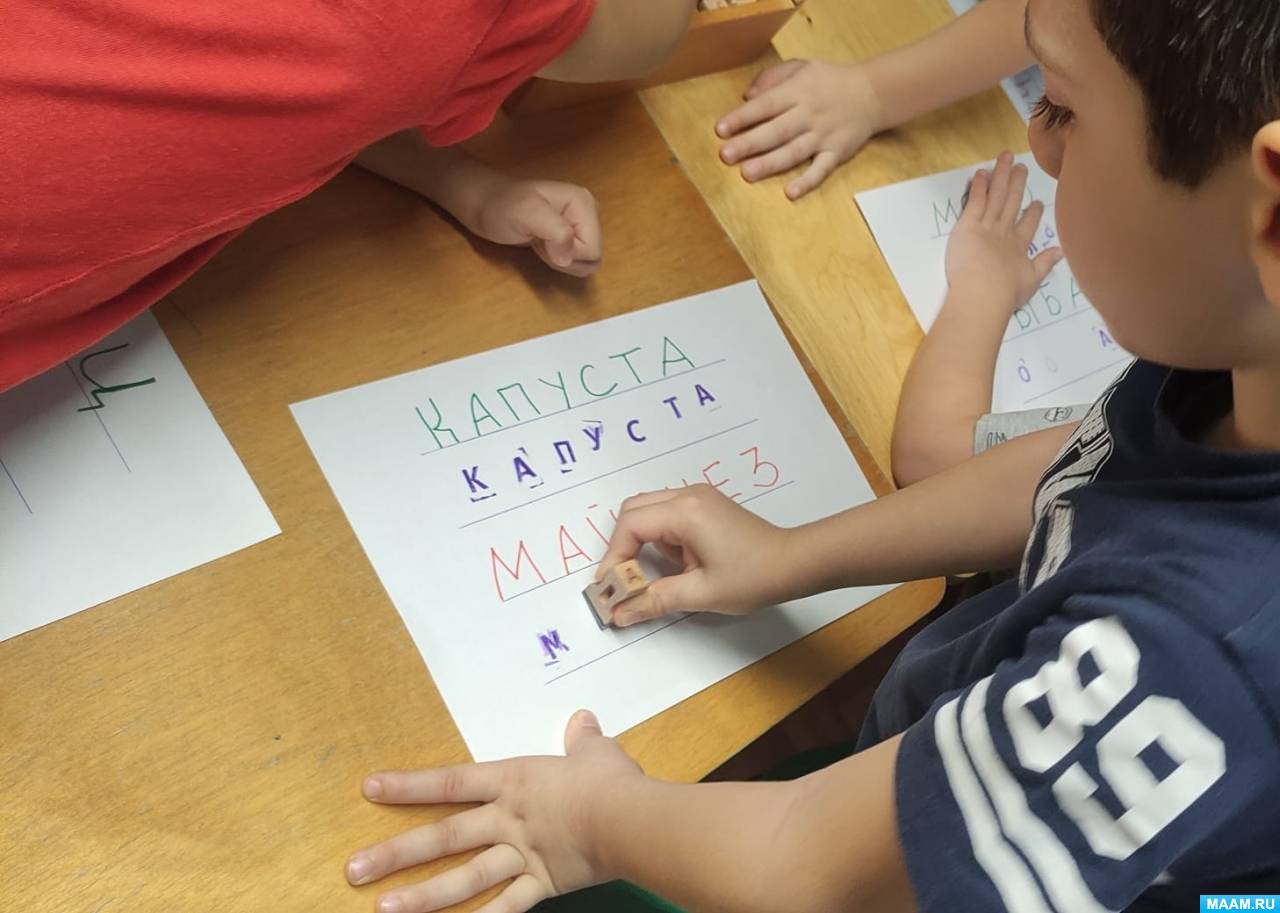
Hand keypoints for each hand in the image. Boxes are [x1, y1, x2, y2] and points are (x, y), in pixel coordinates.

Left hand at [345, 711, 640, 912]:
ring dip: (424, 896)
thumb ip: (582, 739)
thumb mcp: (595, 752)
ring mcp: (521, 855)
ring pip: (464, 878)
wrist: (629, 818)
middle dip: (396, 853)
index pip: (451, 782)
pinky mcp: (542, 884)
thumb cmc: (609, 780)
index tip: (370, 789)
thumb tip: (582, 721)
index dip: (409, 786)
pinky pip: (507, 908)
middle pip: (444, 836)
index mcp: (513, 781)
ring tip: (385, 910)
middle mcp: (508, 819)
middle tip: (354, 869)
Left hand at [469, 179, 601, 277]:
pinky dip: (557, 260)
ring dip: (560, 261)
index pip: (592, 250)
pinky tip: (542, 245)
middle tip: (540, 241)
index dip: (566, 253)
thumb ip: (556, 232)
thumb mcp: (526, 213)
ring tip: (540, 242)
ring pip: (585, 263)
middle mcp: (587, 212)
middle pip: (592, 258)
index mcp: (584, 203)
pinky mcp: (570, 235)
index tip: (542, 238)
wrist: (481, 204)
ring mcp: (579, 224)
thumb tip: (568, 257)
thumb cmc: (499, 206)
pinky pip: (575, 261)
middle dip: (564, 259)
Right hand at [595, 484, 793, 626]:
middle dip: (622, 545)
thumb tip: (619, 614)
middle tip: (623, 580)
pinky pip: (668, 514)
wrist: (795, 563)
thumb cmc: (752, 577)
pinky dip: (660, 537)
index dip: (613, 556)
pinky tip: (677, 563)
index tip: (610, 587)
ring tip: (652, 575)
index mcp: (685, 511)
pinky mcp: (706, 505)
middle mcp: (688, 495)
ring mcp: (698, 497)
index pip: (630, 525)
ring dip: (642, 541)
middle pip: (634, 510)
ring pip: (649, 511)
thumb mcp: (701, 593)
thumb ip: (655, 600)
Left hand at [715, 60, 881, 199]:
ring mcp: (823, 135)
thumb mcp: (801, 67)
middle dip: (750, 143)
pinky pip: (821, 169)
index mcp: (797, 92)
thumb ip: (772, 78)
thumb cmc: (828, 81)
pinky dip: (807, 181)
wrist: (872, 93)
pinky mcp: (837, 152)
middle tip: (725, 155)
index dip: (742, 117)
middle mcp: (809, 114)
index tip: (720, 129)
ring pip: (794, 152)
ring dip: (770, 164)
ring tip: (747, 174)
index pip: (765, 105)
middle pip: (776, 131)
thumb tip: (747, 96)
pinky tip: (790, 193)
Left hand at [945, 152, 1064, 312]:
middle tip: (1021, 167)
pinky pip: (975, 201)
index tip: (1037, 203)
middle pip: (1013, 202)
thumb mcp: (1032, 280)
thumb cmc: (1005, 293)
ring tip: (1005, 157)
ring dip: (1001, 175)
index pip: (1028, 225)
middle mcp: (1005, 231)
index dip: (1033, 213)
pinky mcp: (969, 225)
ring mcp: (988, 226)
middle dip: (1017, 183)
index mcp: (1019, 246)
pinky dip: (979, 186)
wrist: (984, 293)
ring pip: (996, 196)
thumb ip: (1045, 263)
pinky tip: (981, 172)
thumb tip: (1061, 251)